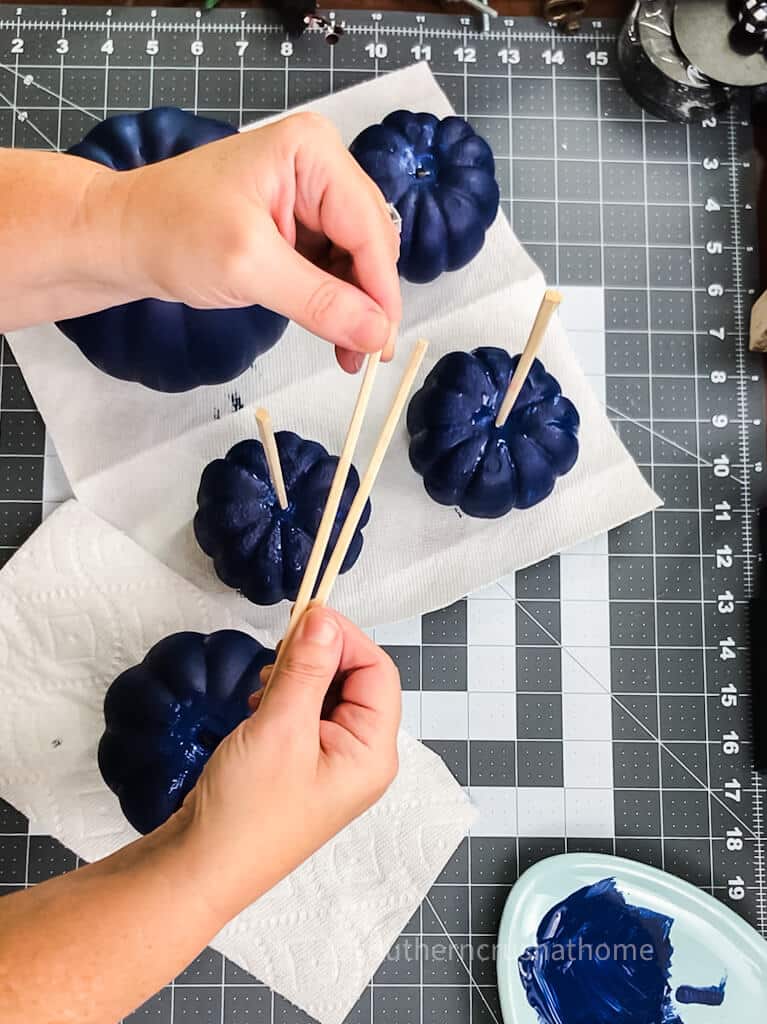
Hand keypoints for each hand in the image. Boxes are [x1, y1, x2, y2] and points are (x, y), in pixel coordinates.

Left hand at [110, 113, 401, 372]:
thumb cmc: (169, 232)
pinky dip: (337, 302)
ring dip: (356, 307)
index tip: (382, 346)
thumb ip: (319, 301)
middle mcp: (319, 164)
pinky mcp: (299, 221)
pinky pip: (335, 265)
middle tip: (364, 357)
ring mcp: (310, 193)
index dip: (381, 292)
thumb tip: (376, 335)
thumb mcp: (249, 268)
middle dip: (370, 301)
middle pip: (370, 242)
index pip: (368, 229)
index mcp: (312, 152)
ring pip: (358, 259)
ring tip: (349, 354)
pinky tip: (336, 332)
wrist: (121, 237)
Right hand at [176, 606, 400, 918]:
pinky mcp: (300, 764)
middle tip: (279, 647)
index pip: (377, 671)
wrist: (199, 869)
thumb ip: (307, 668)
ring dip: (298, 675)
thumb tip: (324, 618)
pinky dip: (285, 696)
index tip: (306, 615)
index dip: (345, 637)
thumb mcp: (280, 728)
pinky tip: (258, 704)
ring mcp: (330, 762)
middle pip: (355, 679)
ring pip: (327, 692)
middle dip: (319, 656)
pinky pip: (305, 713)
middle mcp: (359, 757)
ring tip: (263, 686)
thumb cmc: (245, 812)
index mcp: (372, 754)